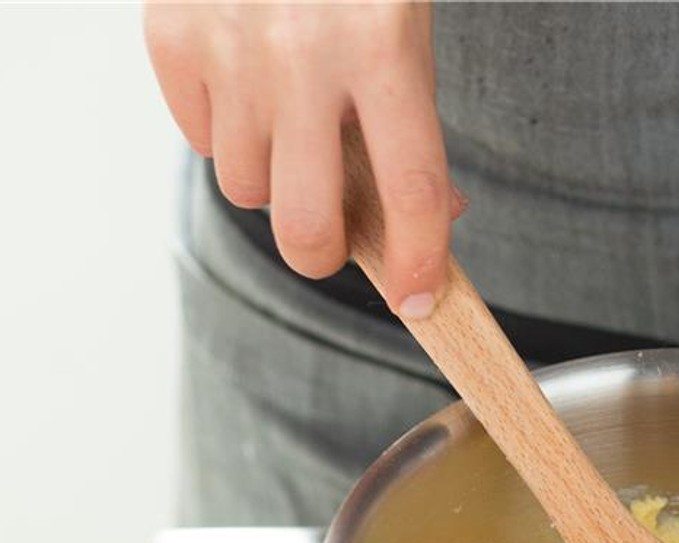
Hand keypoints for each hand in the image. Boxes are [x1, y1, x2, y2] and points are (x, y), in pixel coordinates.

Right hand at [144, 2, 462, 317]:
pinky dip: (227, 132)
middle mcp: (303, 52)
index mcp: (384, 47)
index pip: (412, 191)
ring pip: (248, 190)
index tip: (418, 298)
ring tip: (290, 123)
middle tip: (332, 239)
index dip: (418, 263)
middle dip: (323, 253)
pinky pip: (200, 140)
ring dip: (273, 178)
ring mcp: (229, 46)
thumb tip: (429, 223)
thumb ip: (412, 123)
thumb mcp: (404, 29)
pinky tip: (248, 85)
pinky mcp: (170, 36)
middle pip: (306, 226)